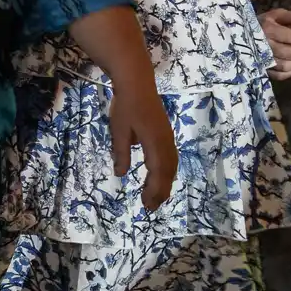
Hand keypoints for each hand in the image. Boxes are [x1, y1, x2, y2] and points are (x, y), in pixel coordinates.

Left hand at [110, 80, 176, 212]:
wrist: (138, 83)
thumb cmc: (125, 106)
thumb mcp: (119, 130)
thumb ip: (121, 152)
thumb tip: (120, 174)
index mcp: (154, 143)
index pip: (157, 172)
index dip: (153, 190)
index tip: (146, 205)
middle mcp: (166, 142)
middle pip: (167, 172)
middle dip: (160, 191)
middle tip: (151, 207)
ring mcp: (168, 137)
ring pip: (171, 165)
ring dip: (165, 182)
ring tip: (156, 197)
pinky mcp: (166, 133)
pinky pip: (171, 157)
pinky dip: (167, 171)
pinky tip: (160, 176)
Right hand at [257, 7, 290, 79]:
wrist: (239, 35)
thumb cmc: (262, 23)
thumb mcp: (276, 15)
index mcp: (267, 30)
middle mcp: (264, 46)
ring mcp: (262, 60)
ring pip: (287, 66)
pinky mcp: (262, 69)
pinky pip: (279, 75)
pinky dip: (289, 71)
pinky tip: (290, 63)